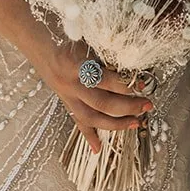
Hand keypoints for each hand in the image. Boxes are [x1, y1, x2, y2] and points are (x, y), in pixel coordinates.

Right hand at [32, 35, 152, 152]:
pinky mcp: (67, 104)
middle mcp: (71, 84)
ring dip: (116, 124)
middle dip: (127, 106)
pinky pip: (77, 122)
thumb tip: (132, 68)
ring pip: (92, 117)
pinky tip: (98, 149)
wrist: (43, 49)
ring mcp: (68, 97)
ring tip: (135, 123)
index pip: (105, 80)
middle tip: (147, 105)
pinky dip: (88, 136)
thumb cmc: (70, 41)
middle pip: (102, 102)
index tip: (143, 84)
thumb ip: (106, 55)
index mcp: (77, 65)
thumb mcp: (88, 41)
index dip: (125, 85)